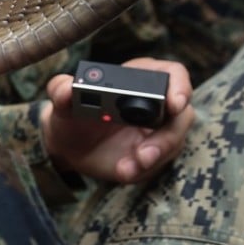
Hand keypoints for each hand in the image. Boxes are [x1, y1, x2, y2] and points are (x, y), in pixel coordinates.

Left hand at [41, 58, 193, 183]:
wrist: (69, 145)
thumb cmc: (71, 114)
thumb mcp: (62, 102)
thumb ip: (61, 90)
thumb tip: (66, 88)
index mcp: (140, 77)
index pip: (173, 74)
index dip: (179, 86)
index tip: (174, 104)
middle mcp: (157, 102)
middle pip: (181, 114)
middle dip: (166, 137)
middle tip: (143, 155)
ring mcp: (159, 130)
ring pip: (173, 143)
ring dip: (153, 158)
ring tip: (128, 167)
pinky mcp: (155, 153)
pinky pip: (158, 164)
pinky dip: (142, 170)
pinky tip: (123, 171)